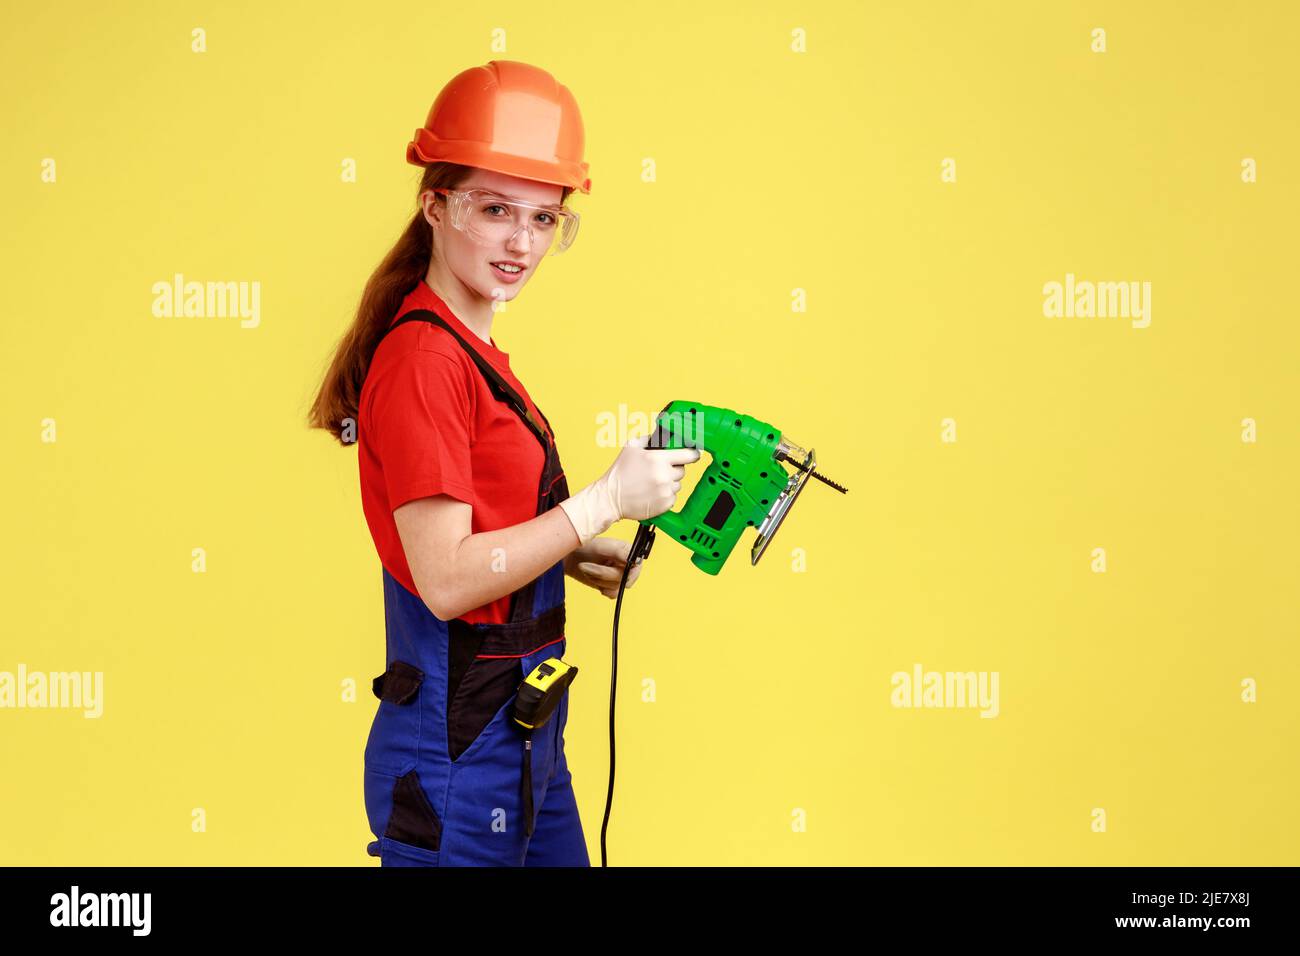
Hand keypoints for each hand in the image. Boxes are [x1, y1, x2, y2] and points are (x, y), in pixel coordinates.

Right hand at [558, 433, 701, 546]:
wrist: (610, 498)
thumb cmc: (619, 473)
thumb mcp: (631, 447)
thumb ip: (649, 439)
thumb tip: (664, 437)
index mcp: (657, 459)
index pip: (688, 454)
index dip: (692, 453)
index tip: (693, 454)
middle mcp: (664, 475)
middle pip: (682, 470)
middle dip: (673, 468)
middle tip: (659, 470)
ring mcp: (665, 491)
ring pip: (677, 484)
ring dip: (669, 482)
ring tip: (652, 483)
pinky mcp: (665, 504)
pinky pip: (673, 497)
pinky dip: (665, 495)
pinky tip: (652, 493)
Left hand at [564, 536, 642, 598]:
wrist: (570, 557)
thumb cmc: (585, 546)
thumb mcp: (602, 546)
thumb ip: (619, 552)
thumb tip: (635, 560)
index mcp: (629, 551)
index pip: (637, 566)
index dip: (629, 573)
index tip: (616, 572)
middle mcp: (627, 564)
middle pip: (625, 578)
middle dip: (603, 574)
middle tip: (586, 567)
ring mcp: (619, 576)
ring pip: (616, 587)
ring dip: (598, 580)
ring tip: (586, 568)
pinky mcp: (611, 585)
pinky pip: (612, 594)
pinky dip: (600, 587)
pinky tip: (592, 578)